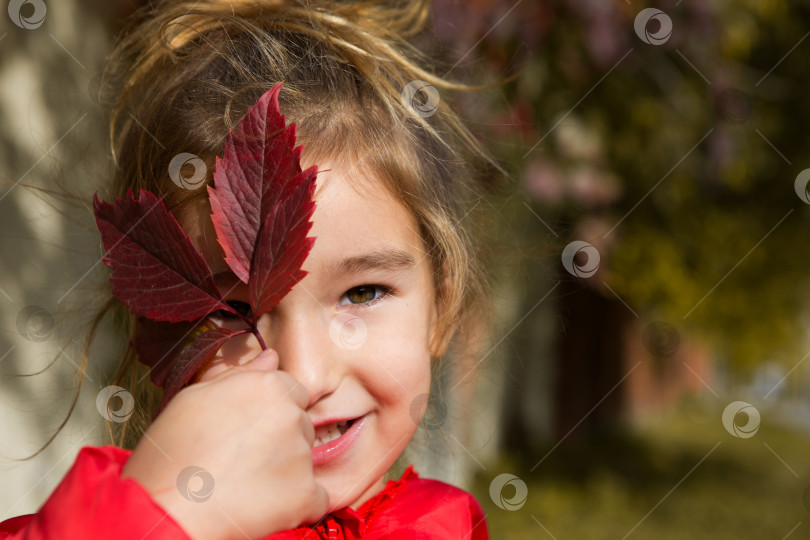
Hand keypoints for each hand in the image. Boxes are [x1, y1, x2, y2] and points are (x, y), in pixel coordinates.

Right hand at [121, 348, 328, 539]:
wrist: (164, 510)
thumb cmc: (170, 454)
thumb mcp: (194, 398)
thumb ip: (240, 375)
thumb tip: (270, 357)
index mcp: (268, 386)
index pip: (291, 391)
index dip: (268, 412)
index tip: (247, 431)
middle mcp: (292, 415)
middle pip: (301, 423)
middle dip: (280, 439)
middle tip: (241, 459)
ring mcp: (302, 455)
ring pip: (305, 459)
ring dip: (285, 470)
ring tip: (244, 483)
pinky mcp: (305, 494)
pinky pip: (316, 496)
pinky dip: (296, 504)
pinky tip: (263, 506)